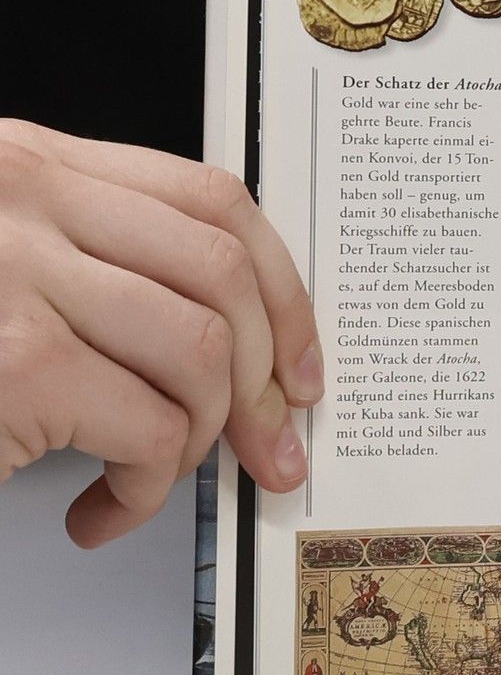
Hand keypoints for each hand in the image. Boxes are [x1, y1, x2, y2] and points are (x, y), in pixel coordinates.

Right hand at [0, 121, 322, 547]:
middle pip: (225, 276)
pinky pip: (149, 431)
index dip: (282, 288)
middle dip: (269, 379)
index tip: (299, 361)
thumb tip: (233, 341)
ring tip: (152, 475)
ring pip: (203, 353)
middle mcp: (23, 199)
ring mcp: (13, 274)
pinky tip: (100, 509)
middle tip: (267, 446)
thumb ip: (88, 265)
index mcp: (27, 165)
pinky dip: (146, 490)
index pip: (211, 200)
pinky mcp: (13, 364)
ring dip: (199, 438)